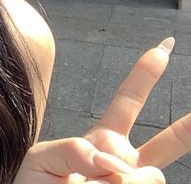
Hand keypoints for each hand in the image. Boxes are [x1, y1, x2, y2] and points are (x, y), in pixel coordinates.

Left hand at [13, 39, 190, 182]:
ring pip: (149, 177)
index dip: (144, 74)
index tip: (165, 47)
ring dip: (116, 181)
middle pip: (166, 143)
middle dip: (189, 128)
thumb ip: (69, 151)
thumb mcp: (41, 159)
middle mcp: (123, 162)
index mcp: (102, 140)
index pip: (128, 102)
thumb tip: (103, 157)